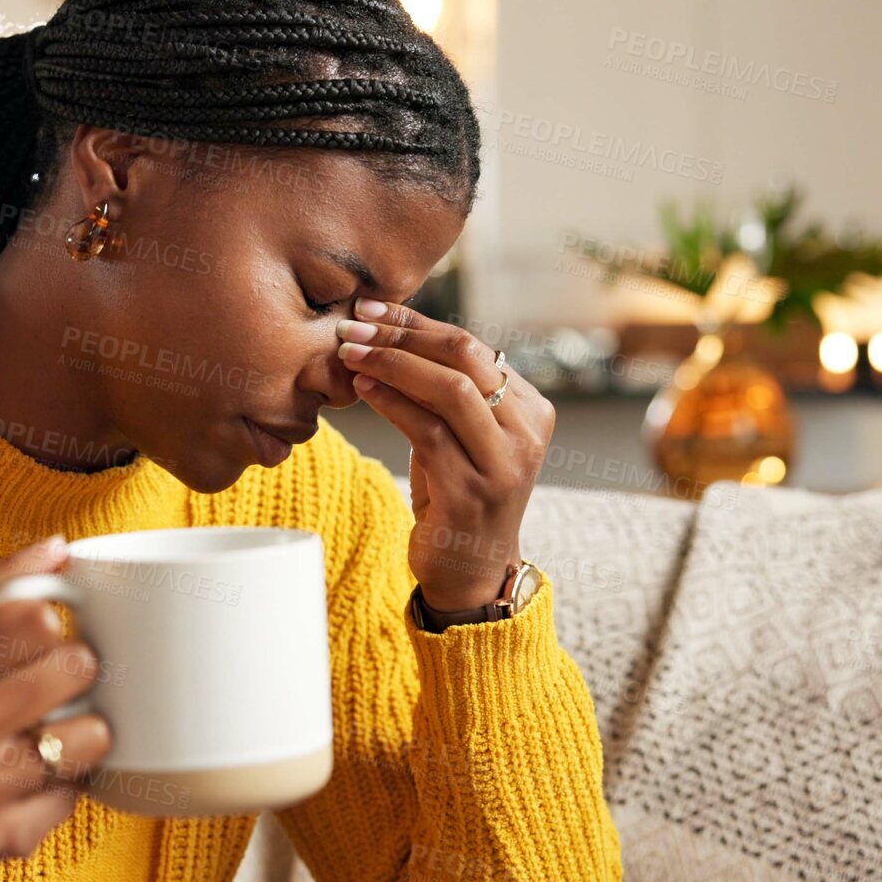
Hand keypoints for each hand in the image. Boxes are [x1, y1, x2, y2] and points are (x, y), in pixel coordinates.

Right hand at [0, 536, 111, 881]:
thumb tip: (57, 548)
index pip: (33, 617)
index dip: (48, 622)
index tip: (38, 635)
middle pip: (73, 666)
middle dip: (76, 669)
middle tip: (57, 680)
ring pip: (90, 734)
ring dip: (85, 730)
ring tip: (56, 730)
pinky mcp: (5, 837)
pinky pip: (79, 793)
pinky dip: (67, 784)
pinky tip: (35, 778)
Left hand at [337, 300, 553, 611]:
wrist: (470, 572)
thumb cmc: (457, 494)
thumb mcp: (461, 435)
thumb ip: (447, 390)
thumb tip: (394, 329)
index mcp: (532, 410)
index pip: (473, 346)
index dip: (417, 322)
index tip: (371, 309)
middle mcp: (526, 434)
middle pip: (465, 358)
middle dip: (403, 335)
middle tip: (354, 325)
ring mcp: (503, 465)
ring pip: (449, 390)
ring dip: (391, 364)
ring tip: (349, 353)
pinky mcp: (472, 493)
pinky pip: (427, 432)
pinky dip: (390, 402)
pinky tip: (362, 388)